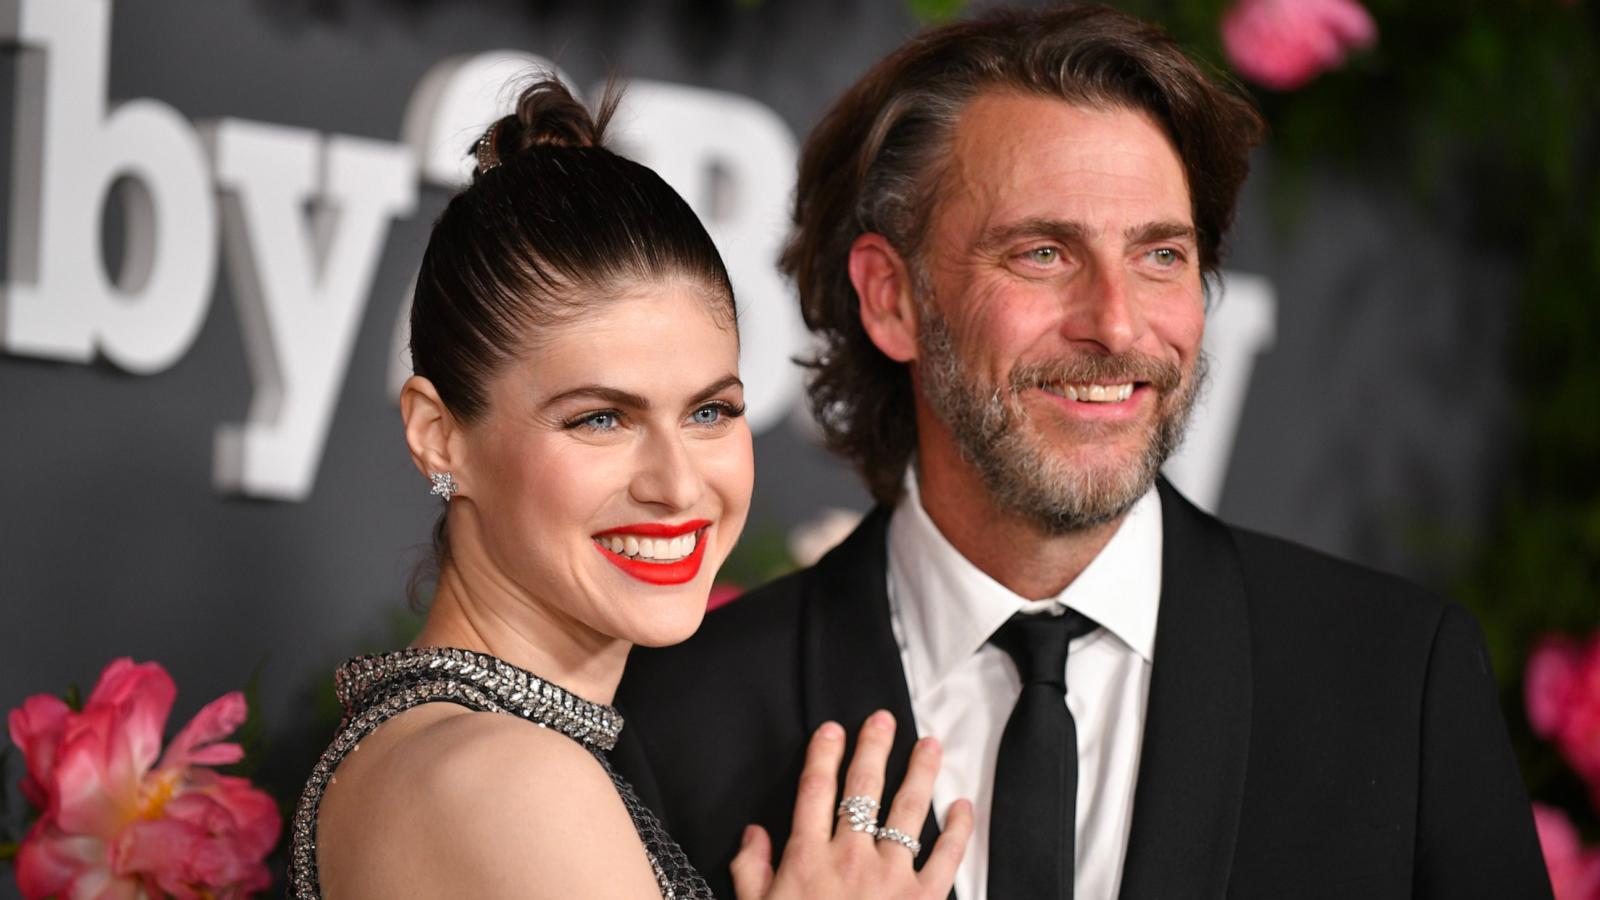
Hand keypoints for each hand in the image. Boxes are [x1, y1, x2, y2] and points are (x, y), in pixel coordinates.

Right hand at [730, 710, 972, 899]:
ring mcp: (892, 878)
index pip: (815, 791)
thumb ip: (751, 871)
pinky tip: (964, 806)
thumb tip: (753, 833)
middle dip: (874, 749)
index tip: (832, 729)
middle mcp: (851, 859)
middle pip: (863, 789)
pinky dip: (958, 830)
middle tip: (884, 719)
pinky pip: (947, 858)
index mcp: (808, 859)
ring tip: (930, 744)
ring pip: (909, 811)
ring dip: (921, 773)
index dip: (823, 755)